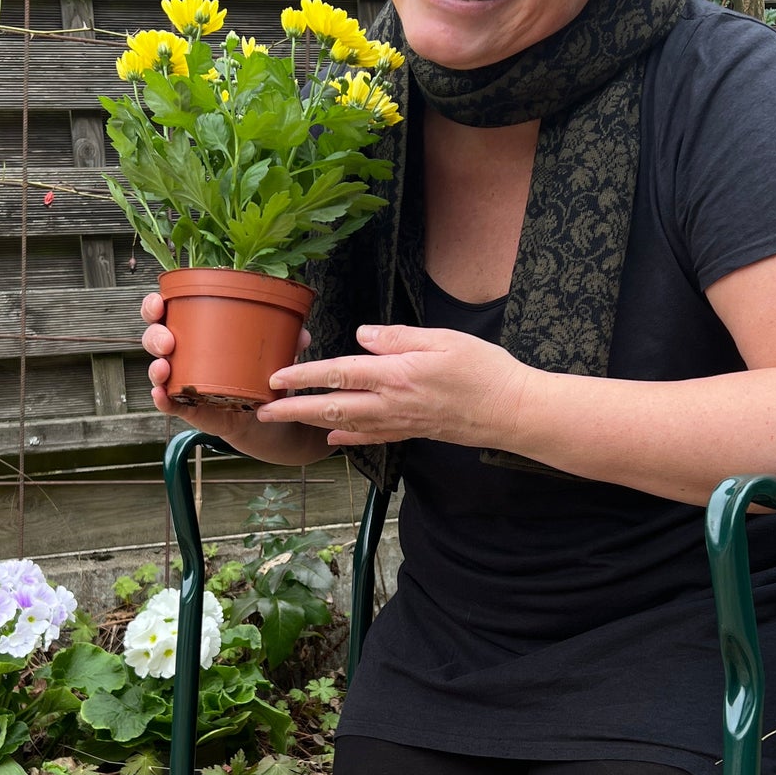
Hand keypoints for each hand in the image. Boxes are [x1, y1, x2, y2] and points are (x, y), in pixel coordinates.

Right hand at [139, 290, 322, 461]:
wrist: (260, 413)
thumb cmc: (257, 371)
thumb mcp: (271, 353)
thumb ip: (285, 342)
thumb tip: (302, 336)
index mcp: (196, 329)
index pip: (166, 310)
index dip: (155, 304)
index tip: (159, 302)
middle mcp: (182, 353)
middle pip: (154, 338)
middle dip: (155, 336)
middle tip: (169, 341)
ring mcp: (181, 381)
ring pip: (157, 369)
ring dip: (156, 367)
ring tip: (164, 369)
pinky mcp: (186, 407)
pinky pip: (167, 402)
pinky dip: (161, 399)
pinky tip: (162, 395)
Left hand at [255, 322, 529, 448]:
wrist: (512, 411)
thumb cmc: (484, 369)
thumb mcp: (443, 339)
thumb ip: (398, 337)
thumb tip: (361, 335)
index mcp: (396, 374)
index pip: (339, 373)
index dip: (304, 376)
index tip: (277, 378)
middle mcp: (392, 403)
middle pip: (331, 406)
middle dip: (294, 410)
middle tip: (264, 412)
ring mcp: (401, 422)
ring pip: (346, 424)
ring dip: (313, 422)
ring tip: (288, 420)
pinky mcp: (412, 432)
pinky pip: (372, 437)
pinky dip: (348, 439)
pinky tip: (332, 438)